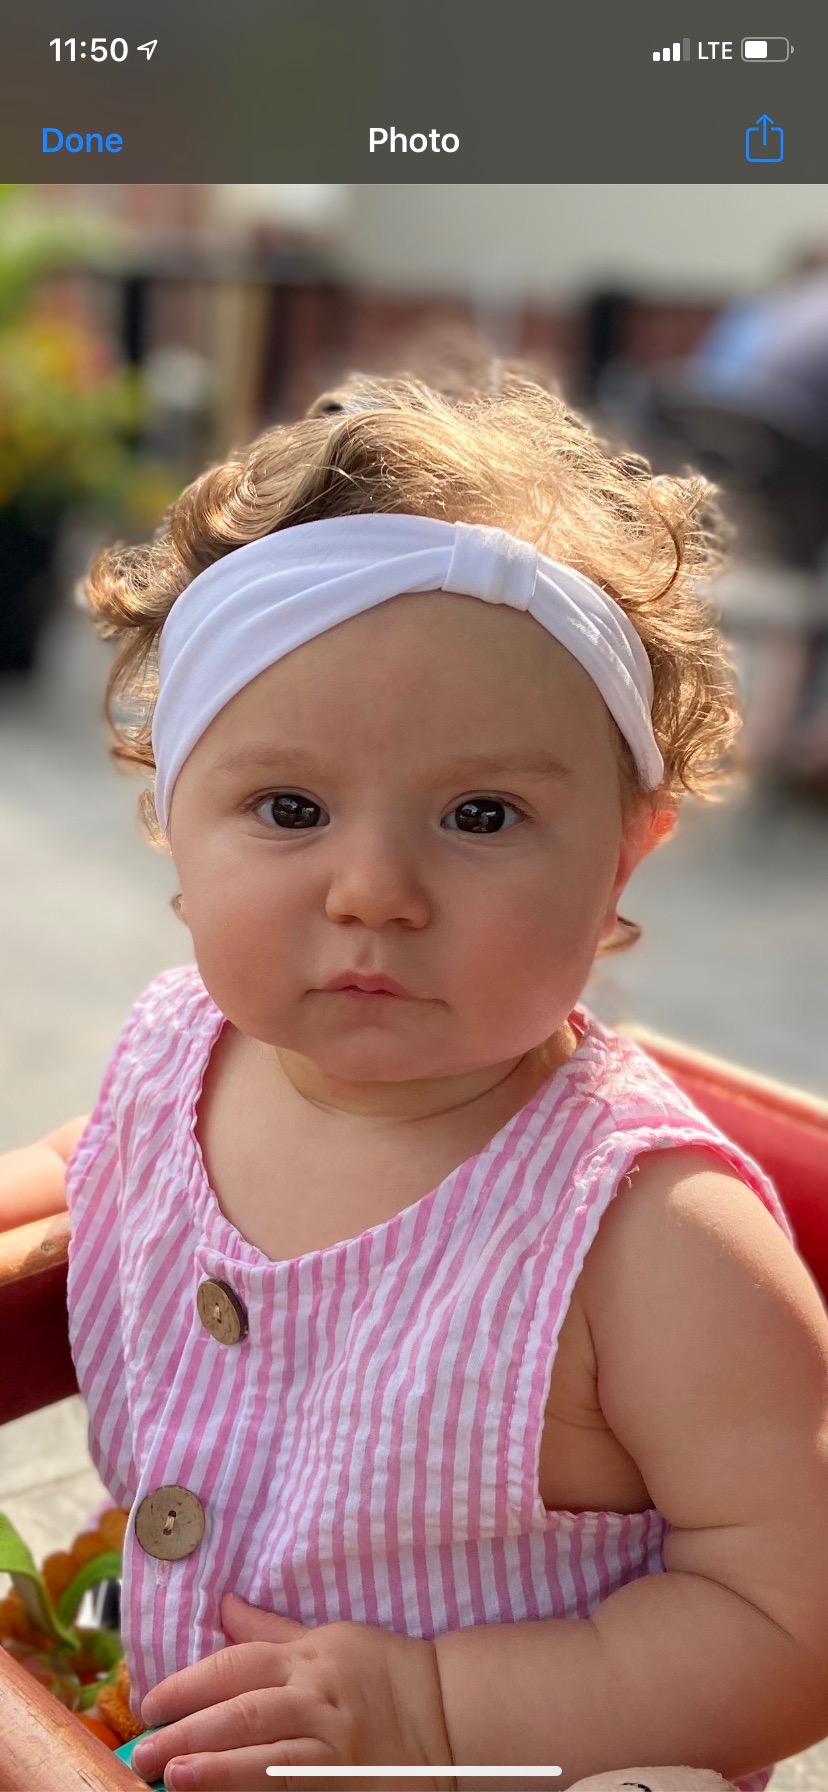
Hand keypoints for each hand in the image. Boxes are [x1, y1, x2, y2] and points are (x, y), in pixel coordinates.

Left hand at [130, 1591, 455, 1791]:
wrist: (449, 1715)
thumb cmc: (384, 1672)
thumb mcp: (328, 1638)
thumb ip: (270, 1630)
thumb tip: (222, 1605)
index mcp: (307, 1659)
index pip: (236, 1665)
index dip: (188, 1683)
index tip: (151, 1701)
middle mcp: (316, 1699)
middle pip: (241, 1712)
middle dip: (186, 1730)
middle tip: (142, 1748)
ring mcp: (331, 1746)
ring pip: (264, 1756)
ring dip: (214, 1767)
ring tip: (172, 1777)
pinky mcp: (343, 1783)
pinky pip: (292, 1788)